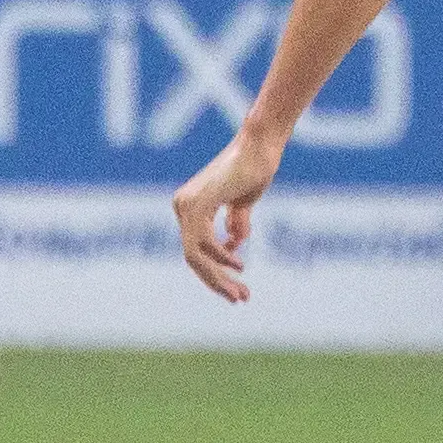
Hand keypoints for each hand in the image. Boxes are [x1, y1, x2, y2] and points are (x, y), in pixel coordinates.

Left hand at [173, 122, 287, 300]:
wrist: (261, 144)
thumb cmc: (256, 166)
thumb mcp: (244, 201)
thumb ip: (235, 222)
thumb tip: (233, 243)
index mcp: (190, 207)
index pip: (196, 250)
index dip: (216, 273)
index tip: (238, 289)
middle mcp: (182, 206)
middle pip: (193, 257)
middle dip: (217, 282)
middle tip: (240, 299)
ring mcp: (186, 205)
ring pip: (195, 255)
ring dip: (219, 277)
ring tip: (241, 292)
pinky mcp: (198, 204)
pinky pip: (202, 242)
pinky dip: (221, 257)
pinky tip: (239, 264)